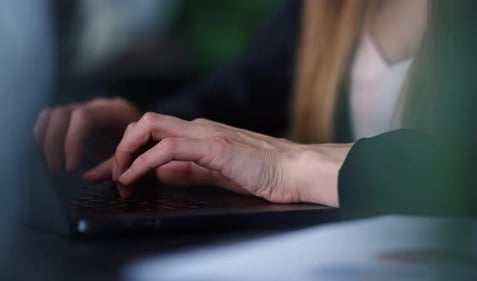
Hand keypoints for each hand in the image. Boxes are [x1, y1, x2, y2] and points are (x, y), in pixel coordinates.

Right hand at [34, 97, 140, 172]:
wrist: (155, 136)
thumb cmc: (148, 147)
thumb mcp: (137, 155)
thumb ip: (115, 164)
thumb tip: (87, 178)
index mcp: (114, 110)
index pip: (83, 117)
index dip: (73, 142)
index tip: (72, 168)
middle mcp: (96, 106)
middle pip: (61, 114)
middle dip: (54, 143)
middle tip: (57, 170)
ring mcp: (85, 110)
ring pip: (52, 115)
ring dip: (45, 140)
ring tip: (52, 165)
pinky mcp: (77, 120)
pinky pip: (51, 121)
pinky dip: (45, 137)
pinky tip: (50, 157)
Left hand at [85, 113, 351, 205]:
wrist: (295, 169)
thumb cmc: (263, 172)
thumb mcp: (218, 173)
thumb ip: (190, 172)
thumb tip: (162, 174)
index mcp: (201, 133)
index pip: (154, 134)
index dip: (126, 151)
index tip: (110, 172)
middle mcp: (199, 128)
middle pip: (144, 124)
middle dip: (118, 147)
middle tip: (106, 174)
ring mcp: (205, 134)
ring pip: (150, 128)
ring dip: (126, 153)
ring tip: (117, 178)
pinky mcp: (213, 146)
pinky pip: (168, 148)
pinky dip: (144, 162)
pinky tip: (135, 177)